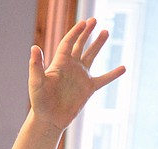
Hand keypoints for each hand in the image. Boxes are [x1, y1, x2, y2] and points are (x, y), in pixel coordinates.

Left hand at [30, 17, 125, 132]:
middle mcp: (71, 67)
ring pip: (91, 57)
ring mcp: (81, 77)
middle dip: (86, 33)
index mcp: (59, 64)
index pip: (68, 43)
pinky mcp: (88, 89)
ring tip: (105, 31)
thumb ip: (36, 65)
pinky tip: (123, 68)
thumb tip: (34, 47)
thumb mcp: (36, 82)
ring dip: (98, 44)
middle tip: (94, 20)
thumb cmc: (39, 102)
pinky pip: (103, 79)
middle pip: (80, 45)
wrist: (49, 119)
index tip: (84, 22)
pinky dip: (113, 74)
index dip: (75, 32)